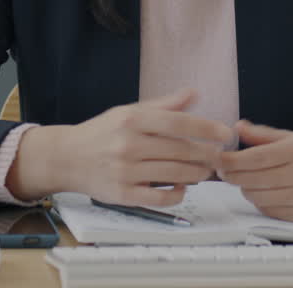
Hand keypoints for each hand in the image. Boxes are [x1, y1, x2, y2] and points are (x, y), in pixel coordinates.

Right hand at [53, 88, 233, 206]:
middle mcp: (128, 144)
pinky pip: (160, 198)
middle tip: (220, 156)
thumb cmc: (102, 133)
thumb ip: (164, 105)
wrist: (67, 157)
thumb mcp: (129, 112)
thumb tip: (194, 93)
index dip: (206, 128)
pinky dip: (177, 193)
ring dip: (197, 174)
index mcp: (132, 120)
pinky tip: (182, 187)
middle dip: (207, 154)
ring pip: (175, 174)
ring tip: (205, 170)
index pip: (178, 123)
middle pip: (181, 150)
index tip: (225, 133)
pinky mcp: (123, 194)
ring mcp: (125, 171)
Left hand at [217, 120, 292, 222]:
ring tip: (245, 180)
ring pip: (257, 197)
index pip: (254, 158)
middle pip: (252, 179)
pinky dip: (260, 202)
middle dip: (232, 175)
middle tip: (223, 170)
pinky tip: (263, 192)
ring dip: (245, 189)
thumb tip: (237, 128)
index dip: (230, 160)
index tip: (218, 159)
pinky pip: (268, 210)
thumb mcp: (292, 137)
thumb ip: (262, 134)